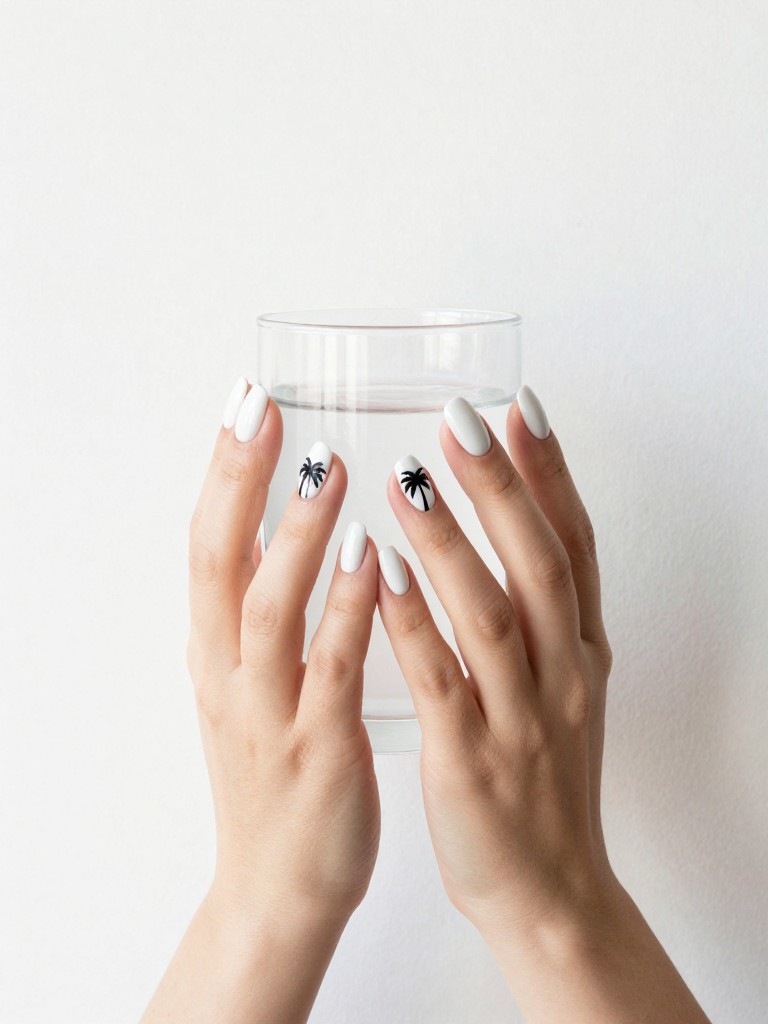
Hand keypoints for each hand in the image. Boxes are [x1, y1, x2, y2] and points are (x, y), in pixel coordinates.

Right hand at [142, 378, 379, 1023]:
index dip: (224, 471)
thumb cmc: (277, 772)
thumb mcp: (250, 685)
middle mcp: (229, 673)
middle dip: (239, 481)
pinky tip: (376, 561)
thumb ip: (260, 612)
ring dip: (297, 537)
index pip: (207, 543)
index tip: (248, 401)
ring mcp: (269, 712)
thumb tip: (281, 528)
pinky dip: (349, 613)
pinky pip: (332, 672)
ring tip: (329, 467)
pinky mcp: (316, 751)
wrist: (279, 887)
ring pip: (269, 611)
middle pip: (218, 562)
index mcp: (217, 651)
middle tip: (265, 409)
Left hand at [377, 387, 708, 1023]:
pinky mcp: (473, 762)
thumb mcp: (564, 686)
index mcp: (581, 651)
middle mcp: (562, 675)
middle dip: (502, 486)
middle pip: (539, 563)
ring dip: (450, 542)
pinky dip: (413, 625)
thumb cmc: (545, 777)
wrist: (550, 890)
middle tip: (461, 418)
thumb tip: (518, 522)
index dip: (549, 473)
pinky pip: (441, 683)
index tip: (517, 407)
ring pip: (490, 615)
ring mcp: (521, 719)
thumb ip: (545, 612)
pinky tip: (381, 573)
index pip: (573, 544)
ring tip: (405, 477)